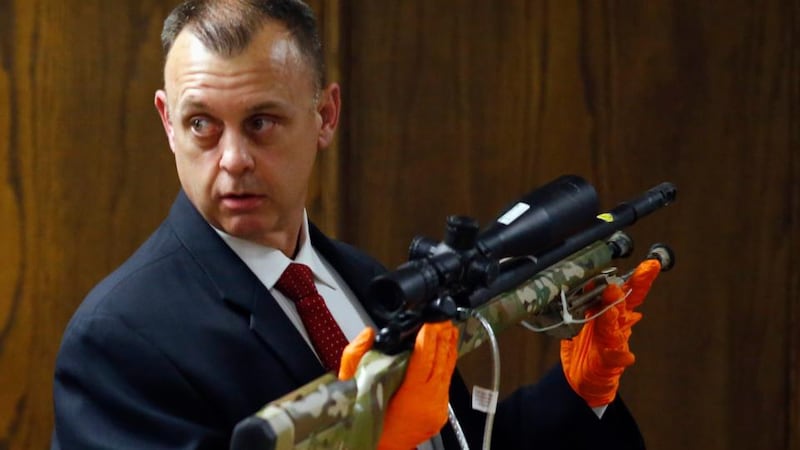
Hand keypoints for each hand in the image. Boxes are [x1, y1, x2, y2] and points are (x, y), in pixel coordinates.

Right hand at [339, 322, 458, 449]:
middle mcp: (429, 402)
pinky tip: (446, 351)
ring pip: (447, 371)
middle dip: (441, 337)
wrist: (381, 447)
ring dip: (448, 348)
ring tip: (447, 328)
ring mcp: (438, 408)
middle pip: (440, 362)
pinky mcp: (442, 412)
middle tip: (442, 318)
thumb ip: (356, 356)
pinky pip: (447, 383)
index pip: (424, 359)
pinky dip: (446, 364)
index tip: (431, 321)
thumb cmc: (364, 420)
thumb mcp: (352, 386)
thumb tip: (369, 333)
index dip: (428, 338)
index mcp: (410, 396)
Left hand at [560, 259, 660, 406]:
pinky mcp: (607, 364)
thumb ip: (589, 300)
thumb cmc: (585, 346)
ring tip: (613, 304)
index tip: (651, 265)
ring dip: (614, 316)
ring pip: (614, 328)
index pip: (627, 293)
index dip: (639, 279)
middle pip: (623, 306)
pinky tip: (626, 357)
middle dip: (627, 292)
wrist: (582, 378)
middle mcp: (616, 326)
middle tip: (627, 279)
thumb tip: (594, 279)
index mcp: (612, 313)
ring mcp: (613, 345)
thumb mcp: (583, 319)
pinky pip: (614, 359)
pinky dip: (620, 358)